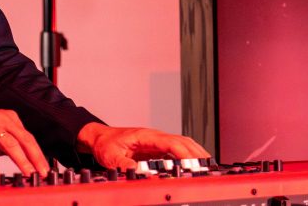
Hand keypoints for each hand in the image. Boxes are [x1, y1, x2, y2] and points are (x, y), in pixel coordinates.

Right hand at [0, 104, 49, 178]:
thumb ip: (7, 144)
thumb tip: (24, 161)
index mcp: (8, 118)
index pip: (28, 138)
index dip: (38, 154)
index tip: (45, 168)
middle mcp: (0, 119)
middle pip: (23, 139)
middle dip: (35, 158)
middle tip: (42, 172)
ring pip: (9, 143)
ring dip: (20, 160)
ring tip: (27, 173)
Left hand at [75, 122, 209, 170]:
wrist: (99, 138)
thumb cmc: (105, 143)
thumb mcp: (110, 156)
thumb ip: (123, 164)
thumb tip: (136, 171)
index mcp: (145, 135)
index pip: (169, 141)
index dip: (183, 151)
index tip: (192, 162)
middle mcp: (154, 136)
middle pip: (181, 141)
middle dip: (196, 152)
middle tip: (208, 165)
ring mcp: (156, 142)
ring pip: (181, 144)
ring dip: (195, 153)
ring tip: (207, 165)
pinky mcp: (155, 149)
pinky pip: (175, 150)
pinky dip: (187, 156)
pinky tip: (194, 164)